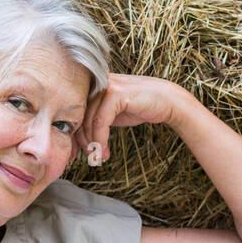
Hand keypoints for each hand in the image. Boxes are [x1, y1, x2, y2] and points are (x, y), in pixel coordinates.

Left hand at [72, 73, 197, 165]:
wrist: (168, 102)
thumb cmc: (140, 107)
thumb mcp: (113, 114)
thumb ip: (96, 119)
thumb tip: (78, 138)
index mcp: (94, 86)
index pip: (76, 112)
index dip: (72, 135)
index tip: (73, 154)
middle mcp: (98, 83)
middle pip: (79, 117)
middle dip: (80, 142)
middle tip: (87, 159)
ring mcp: (107, 86)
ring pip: (89, 121)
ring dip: (92, 144)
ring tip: (98, 158)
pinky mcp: (116, 93)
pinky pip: (100, 122)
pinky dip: (100, 140)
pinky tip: (104, 152)